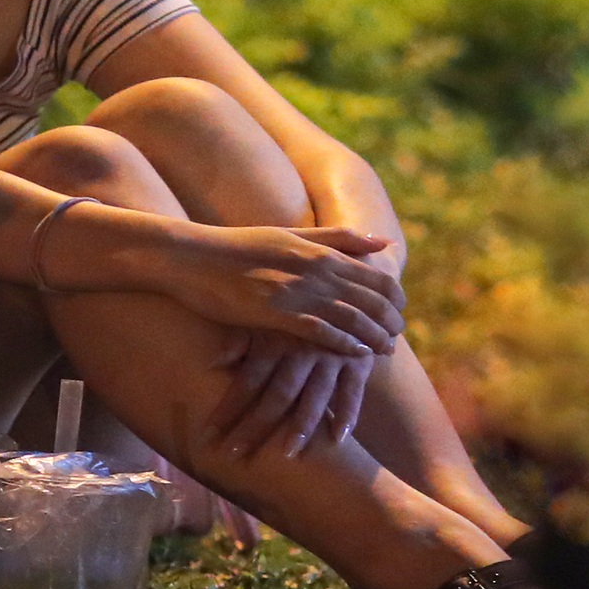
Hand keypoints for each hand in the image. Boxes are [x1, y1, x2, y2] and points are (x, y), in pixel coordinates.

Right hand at [164, 224, 404, 356]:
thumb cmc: (236, 246)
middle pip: (370, 299)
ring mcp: (296, 291)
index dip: (393, 296)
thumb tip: (382, 242)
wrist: (190, 257)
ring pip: (353, 317)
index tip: (398, 311)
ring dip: (374, 335)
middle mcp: (314, 269)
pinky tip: (356, 354)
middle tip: (397, 337)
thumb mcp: (289, 234)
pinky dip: (345, 343)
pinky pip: (322, 331)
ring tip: (384, 351)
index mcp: (318, 250)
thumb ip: (336, 239)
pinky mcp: (276, 311)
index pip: (374, 276)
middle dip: (389, 320)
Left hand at [206, 329, 373, 458]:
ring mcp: (329, 358)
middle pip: (276, 395)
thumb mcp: (266, 320)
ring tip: (286, 454)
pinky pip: (353, 391)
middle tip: (234, 455)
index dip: (228, 409)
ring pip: (314, 396)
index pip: (246, 381)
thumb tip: (211, 362)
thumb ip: (240, 341)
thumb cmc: (296, 317)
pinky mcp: (357, 363)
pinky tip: (338, 439)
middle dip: (254, 427)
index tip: (209, 436)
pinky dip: (347, 414)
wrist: (346, 298)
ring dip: (302, 426)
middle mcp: (299, 352)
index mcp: (273, 343)